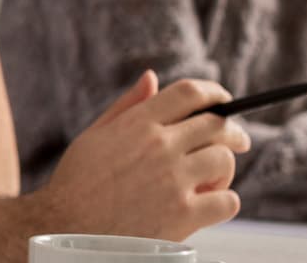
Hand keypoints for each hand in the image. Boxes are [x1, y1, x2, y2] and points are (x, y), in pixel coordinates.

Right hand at [35, 71, 249, 241]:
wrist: (67, 228)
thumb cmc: (79, 182)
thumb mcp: (95, 135)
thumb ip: (128, 105)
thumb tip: (152, 77)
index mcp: (137, 124)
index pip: (189, 93)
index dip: (214, 92)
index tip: (223, 99)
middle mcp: (159, 146)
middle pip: (217, 124)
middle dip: (233, 131)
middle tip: (238, 140)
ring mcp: (173, 180)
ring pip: (224, 160)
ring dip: (223, 169)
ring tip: (211, 178)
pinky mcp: (183, 214)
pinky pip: (228, 201)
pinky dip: (224, 202)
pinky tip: (208, 203)